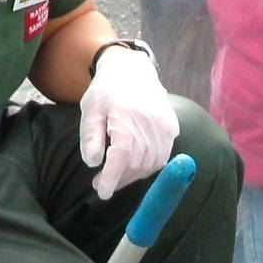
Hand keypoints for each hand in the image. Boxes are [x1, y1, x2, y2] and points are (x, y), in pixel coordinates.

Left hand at [79, 45, 177, 198]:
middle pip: (136, 163)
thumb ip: (91, 135)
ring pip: (151, 164)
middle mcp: (149, 124)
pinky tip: (134, 167)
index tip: (102, 192)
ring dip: (134, 176)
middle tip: (101, 183)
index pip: (121, 156)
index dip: (112, 177)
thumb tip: (92, 162)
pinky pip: (162, 156)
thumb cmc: (107, 90)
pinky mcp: (172, 128)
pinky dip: (148, 167)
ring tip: (116, 177)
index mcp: (126, 118)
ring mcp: (164, 127)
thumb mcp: (90, 109)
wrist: (133, 70)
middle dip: (118, 179)